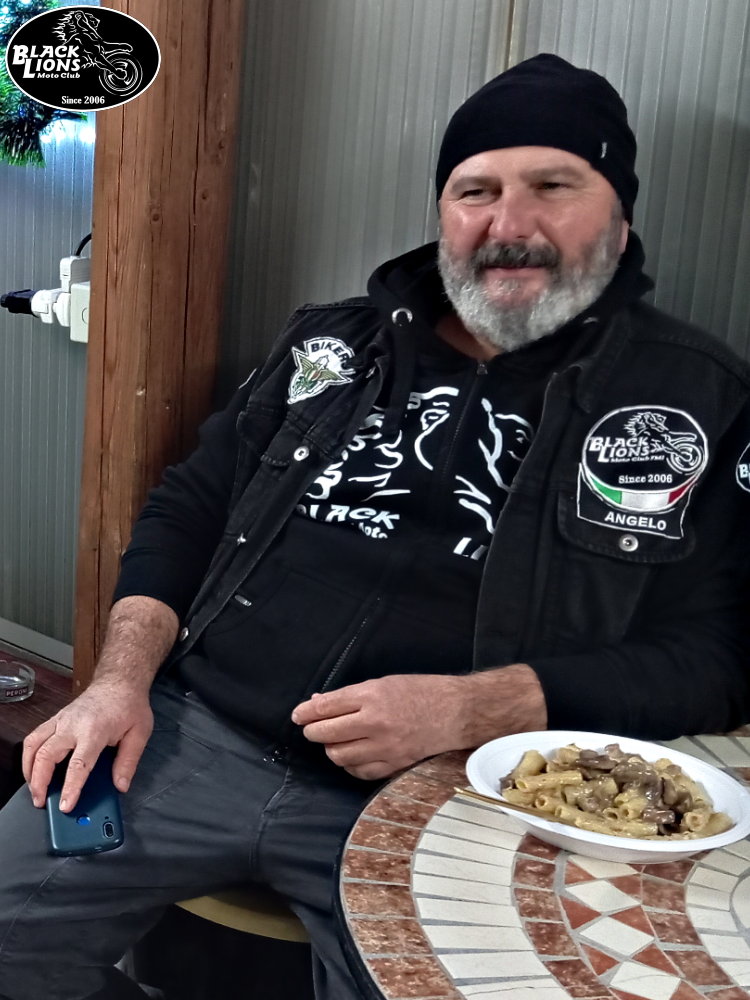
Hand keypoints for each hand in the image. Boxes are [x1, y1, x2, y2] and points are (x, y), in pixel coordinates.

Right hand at [22, 679, 153, 810]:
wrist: (120, 680)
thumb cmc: (130, 705)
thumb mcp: (140, 733)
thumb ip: (129, 761)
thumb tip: (121, 785)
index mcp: (95, 730)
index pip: (79, 764)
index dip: (71, 787)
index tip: (65, 805)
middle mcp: (73, 725)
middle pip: (46, 756)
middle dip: (39, 783)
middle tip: (41, 802)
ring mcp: (61, 720)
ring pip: (33, 745)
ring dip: (29, 770)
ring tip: (34, 790)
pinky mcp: (56, 718)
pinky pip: (34, 737)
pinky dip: (29, 755)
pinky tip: (33, 769)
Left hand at [292, 674, 466, 780]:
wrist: (455, 712)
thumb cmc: (421, 692)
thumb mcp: (384, 683)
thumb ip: (351, 696)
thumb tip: (319, 703)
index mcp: (372, 695)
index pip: (326, 707)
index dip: (307, 712)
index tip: (299, 715)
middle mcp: (375, 722)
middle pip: (327, 733)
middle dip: (313, 731)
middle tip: (313, 728)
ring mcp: (384, 747)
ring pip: (338, 755)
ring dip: (331, 748)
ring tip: (336, 741)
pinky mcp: (393, 765)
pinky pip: (358, 771)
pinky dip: (350, 764)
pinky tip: (353, 754)